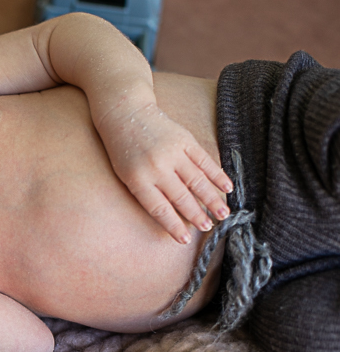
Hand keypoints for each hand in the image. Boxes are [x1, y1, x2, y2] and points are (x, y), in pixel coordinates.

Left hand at [101, 102, 232, 243]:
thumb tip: (171, 213)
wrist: (125, 112)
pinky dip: (217, 175)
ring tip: (223, 214)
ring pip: (197, 181)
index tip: (184, 239)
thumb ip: (146, 192)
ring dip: (212, 199)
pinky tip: (227, 187)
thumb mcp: (125, 174)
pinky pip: (204, 160)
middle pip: (181, 197)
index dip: (173, 225)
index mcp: (138, 179)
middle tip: (209, 227)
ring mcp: (172, 152)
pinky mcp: (184, 139)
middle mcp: (156, 167)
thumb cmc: (123, 149)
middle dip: (196, 215)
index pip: (159, 208)